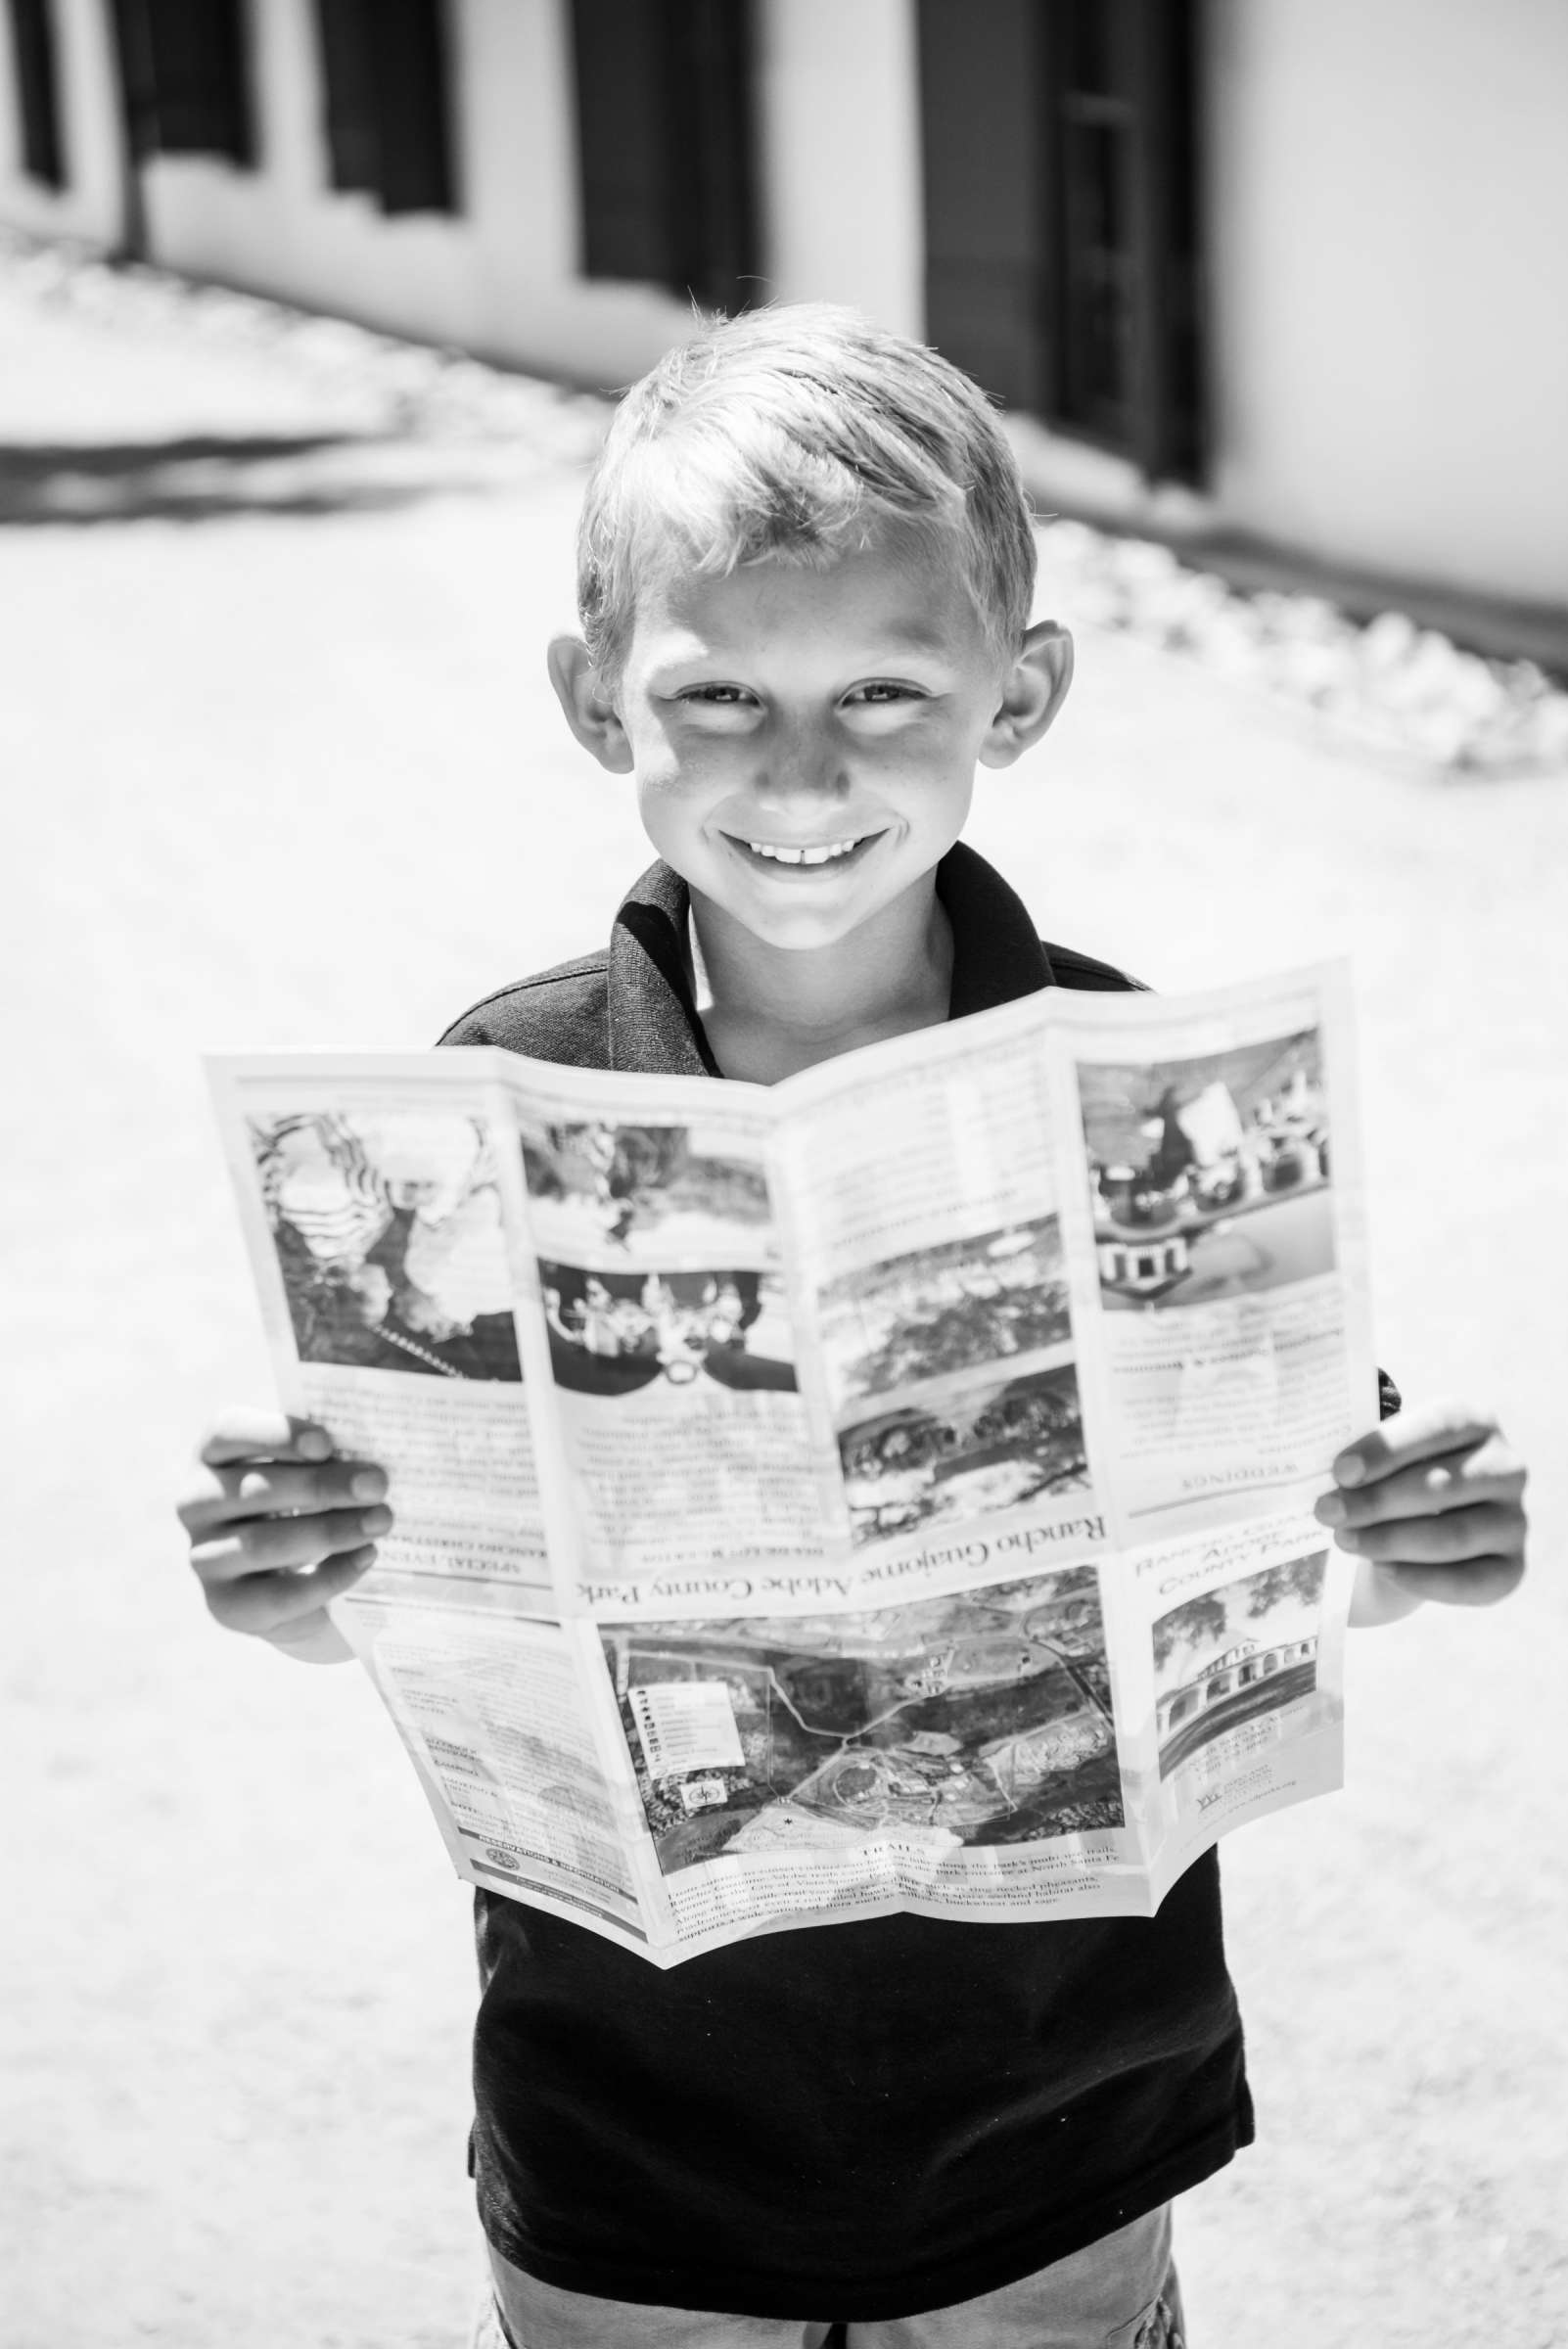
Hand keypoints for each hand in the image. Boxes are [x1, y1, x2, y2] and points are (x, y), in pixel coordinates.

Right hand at [176, 1409, 392, 1663]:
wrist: (293, 1578)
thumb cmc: (304, 1502)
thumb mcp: (309, 1469)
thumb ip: (327, 1457)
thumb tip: (368, 1464)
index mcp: (212, 1454)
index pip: (229, 1432)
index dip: (276, 1435)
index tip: (327, 1443)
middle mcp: (195, 1502)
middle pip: (255, 1489)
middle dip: (322, 1486)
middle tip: (377, 1485)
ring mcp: (204, 1556)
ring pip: (263, 1544)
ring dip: (330, 1531)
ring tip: (380, 1521)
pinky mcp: (225, 1605)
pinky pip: (278, 1595)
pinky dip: (329, 1577)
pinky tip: (365, 1557)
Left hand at [1315, 1400, 1526, 1622]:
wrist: (1425, 1519)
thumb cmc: (1395, 1473)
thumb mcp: (1385, 1451)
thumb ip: (1364, 1456)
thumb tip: (1321, 1475)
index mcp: (1477, 1422)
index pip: (1438, 1426)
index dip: (1387, 1449)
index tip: (1339, 1472)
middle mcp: (1507, 1467)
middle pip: (1441, 1486)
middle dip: (1376, 1502)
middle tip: (1327, 1513)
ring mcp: (1515, 1520)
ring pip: (1453, 1536)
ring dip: (1391, 1541)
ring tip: (1345, 1540)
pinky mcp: (1512, 1567)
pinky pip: (1469, 1581)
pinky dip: (1421, 1578)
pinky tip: (1383, 1569)